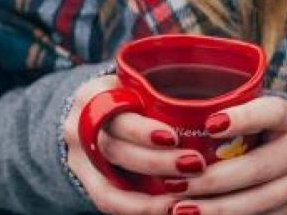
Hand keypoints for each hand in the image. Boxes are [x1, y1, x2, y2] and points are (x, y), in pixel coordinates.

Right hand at [64, 75, 205, 214]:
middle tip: (195, 165)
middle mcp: (79, 128)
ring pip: (111, 185)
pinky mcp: (87, 181)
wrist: (95, 112)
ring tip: (185, 196)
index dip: (142, 132)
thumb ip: (157, 94)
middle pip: (115, 150)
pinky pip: (109, 202)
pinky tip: (167, 208)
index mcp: (93, 96)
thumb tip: (207, 109)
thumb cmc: (126, 96)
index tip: (175, 138)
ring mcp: (80, 159)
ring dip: (150, 197)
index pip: (114, 114)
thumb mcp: (135, 84)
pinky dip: (139, 208)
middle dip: (157, 162)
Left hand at [168, 97, 286, 214]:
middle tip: (175, 183)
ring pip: (257, 200)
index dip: (242, 119)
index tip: (208, 125)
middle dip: (212, 180)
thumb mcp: (254, 110)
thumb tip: (178, 124)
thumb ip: (227, 113)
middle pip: (256, 168)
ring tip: (180, 209)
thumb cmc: (262, 127)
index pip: (270, 113)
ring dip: (216, 208)